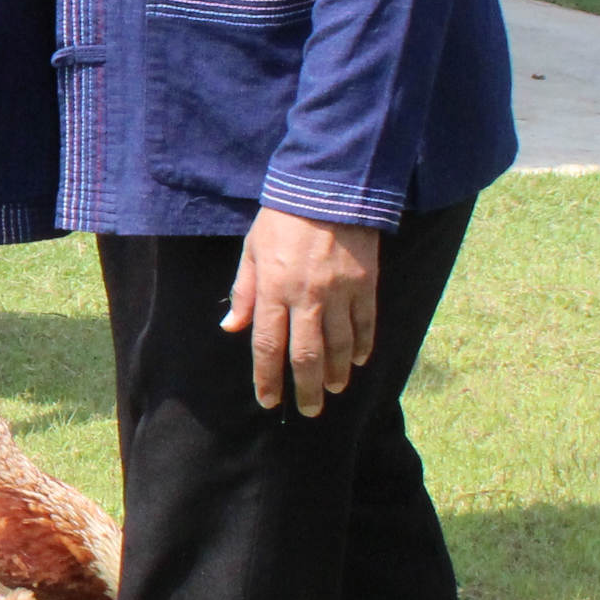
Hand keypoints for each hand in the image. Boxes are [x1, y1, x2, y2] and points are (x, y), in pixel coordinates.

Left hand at [225, 209, 381, 416]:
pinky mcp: (366, 283)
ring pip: (340, 346)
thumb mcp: (252, 250)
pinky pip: (366, 324)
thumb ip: (243, 292)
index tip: (269, 400)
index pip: (268, 345)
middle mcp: (307, 297)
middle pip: (307, 355)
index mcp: (274, 289)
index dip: (267, 377)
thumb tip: (232, 329)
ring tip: (332, 390)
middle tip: (307, 411)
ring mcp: (340, 292)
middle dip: (306, 388)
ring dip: (336, 373)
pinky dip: (363, 346)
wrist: (328, 188)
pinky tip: (357, 361)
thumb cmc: (282, 219)